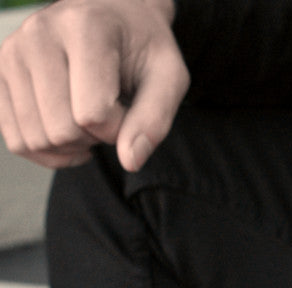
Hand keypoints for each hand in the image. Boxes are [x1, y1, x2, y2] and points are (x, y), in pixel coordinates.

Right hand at [0, 0, 187, 170]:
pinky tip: (70, 136)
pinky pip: (15, 139)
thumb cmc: (142, 46)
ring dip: (72, 146)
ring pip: (36, 138)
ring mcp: (12, 53)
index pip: (93, 113)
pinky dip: (47, 151)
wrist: (112, 13)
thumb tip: (130, 161)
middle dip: (95, 138)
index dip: (119, 129)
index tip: (129, 111)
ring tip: (90, 120)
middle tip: (111, 117)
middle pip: (61, 130)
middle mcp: (39, 34)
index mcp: (84, 28)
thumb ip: (155, 119)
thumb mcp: (168, 76)